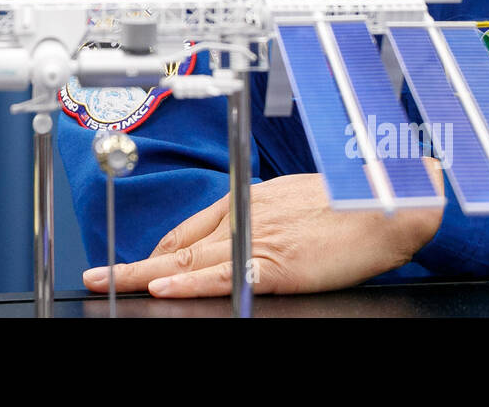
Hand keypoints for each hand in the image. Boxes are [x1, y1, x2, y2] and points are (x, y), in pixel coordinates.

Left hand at [82, 162, 444, 297]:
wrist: (391, 204)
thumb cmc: (351, 203)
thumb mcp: (294, 198)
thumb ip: (261, 214)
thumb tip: (240, 235)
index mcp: (248, 198)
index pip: (190, 228)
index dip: (158, 248)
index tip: (138, 264)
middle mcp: (245, 214)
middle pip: (178, 244)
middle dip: (135, 263)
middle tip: (97, 274)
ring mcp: (259, 239)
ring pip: (190, 260)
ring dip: (145, 274)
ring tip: (112, 284)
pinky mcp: (277, 264)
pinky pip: (224, 276)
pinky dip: (189, 283)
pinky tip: (164, 289)